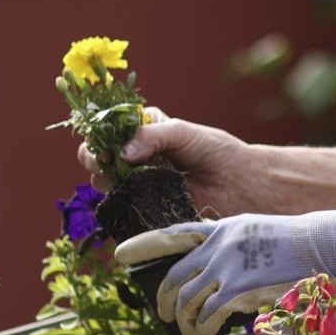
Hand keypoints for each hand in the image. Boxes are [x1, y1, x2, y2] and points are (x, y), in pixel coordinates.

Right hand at [78, 111, 254, 213]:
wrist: (239, 183)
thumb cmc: (216, 151)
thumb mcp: (183, 132)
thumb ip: (152, 136)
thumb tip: (121, 152)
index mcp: (143, 130)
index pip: (107, 129)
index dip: (100, 135)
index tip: (105, 143)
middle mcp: (136, 155)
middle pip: (99, 156)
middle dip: (96, 159)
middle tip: (108, 163)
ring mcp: (138, 182)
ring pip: (105, 182)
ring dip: (107, 181)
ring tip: (126, 180)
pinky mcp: (145, 205)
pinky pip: (122, 205)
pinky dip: (120, 202)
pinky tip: (132, 198)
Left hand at [112, 206, 335, 334]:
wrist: (327, 246)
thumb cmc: (300, 246)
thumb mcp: (258, 236)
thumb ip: (231, 251)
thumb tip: (211, 281)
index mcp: (223, 228)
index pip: (173, 234)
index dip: (143, 244)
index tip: (120, 254)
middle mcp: (220, 244)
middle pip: (174, 276)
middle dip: (161, 298)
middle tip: (161, 313)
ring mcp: (228, 266)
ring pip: (186, 299)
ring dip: (182, 320)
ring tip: (188, 331)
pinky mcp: (240, 288)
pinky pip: (207, 314)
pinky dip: (201, 327)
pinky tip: (203, 332)